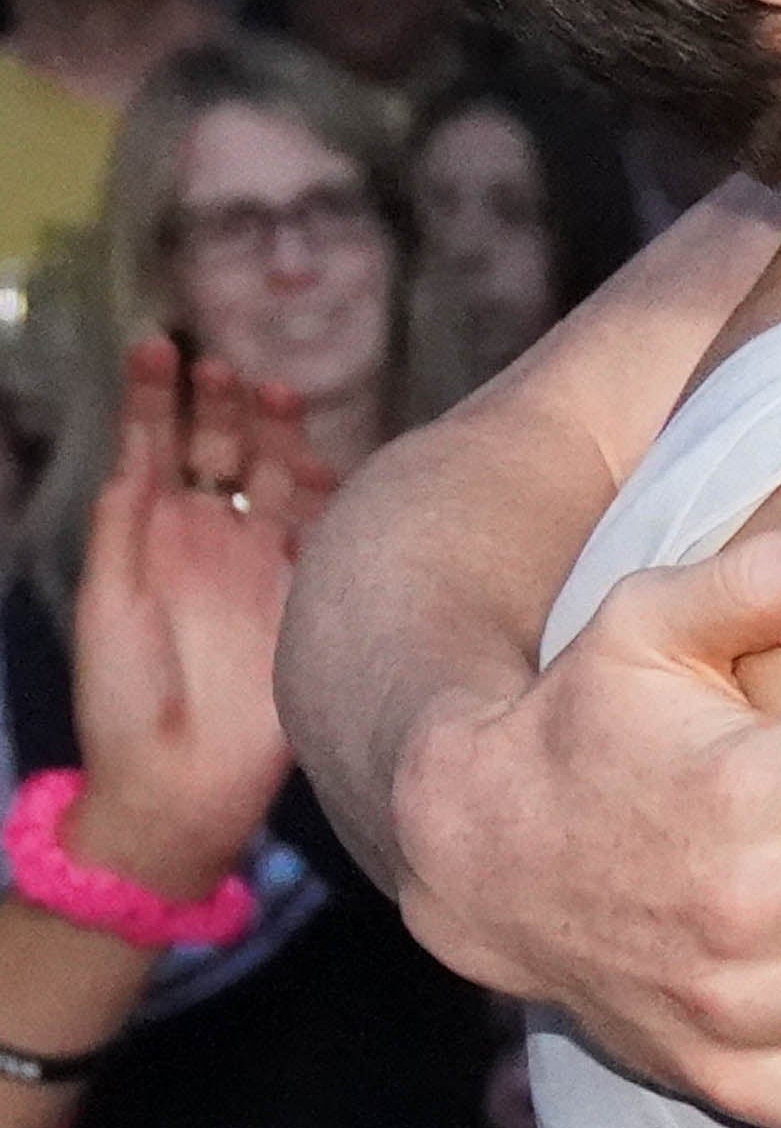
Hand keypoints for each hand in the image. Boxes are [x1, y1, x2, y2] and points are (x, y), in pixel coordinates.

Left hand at [69, 341, 320, 901]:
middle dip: (221, 404)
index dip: (154, 395)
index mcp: (150, 537)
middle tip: (221, 369)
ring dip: (274, 435)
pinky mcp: (305, 599)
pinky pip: (323, 532)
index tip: (156, 344)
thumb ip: (122, 523)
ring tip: (270, 394)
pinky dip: (326, 495)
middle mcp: (208, 542)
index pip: (154, 447)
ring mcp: (260, 567)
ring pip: (275, 479)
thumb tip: (137, 451)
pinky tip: (319, 465)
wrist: (181, 783)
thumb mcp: (107, 599)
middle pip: (222, 451)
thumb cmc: (123, 698)